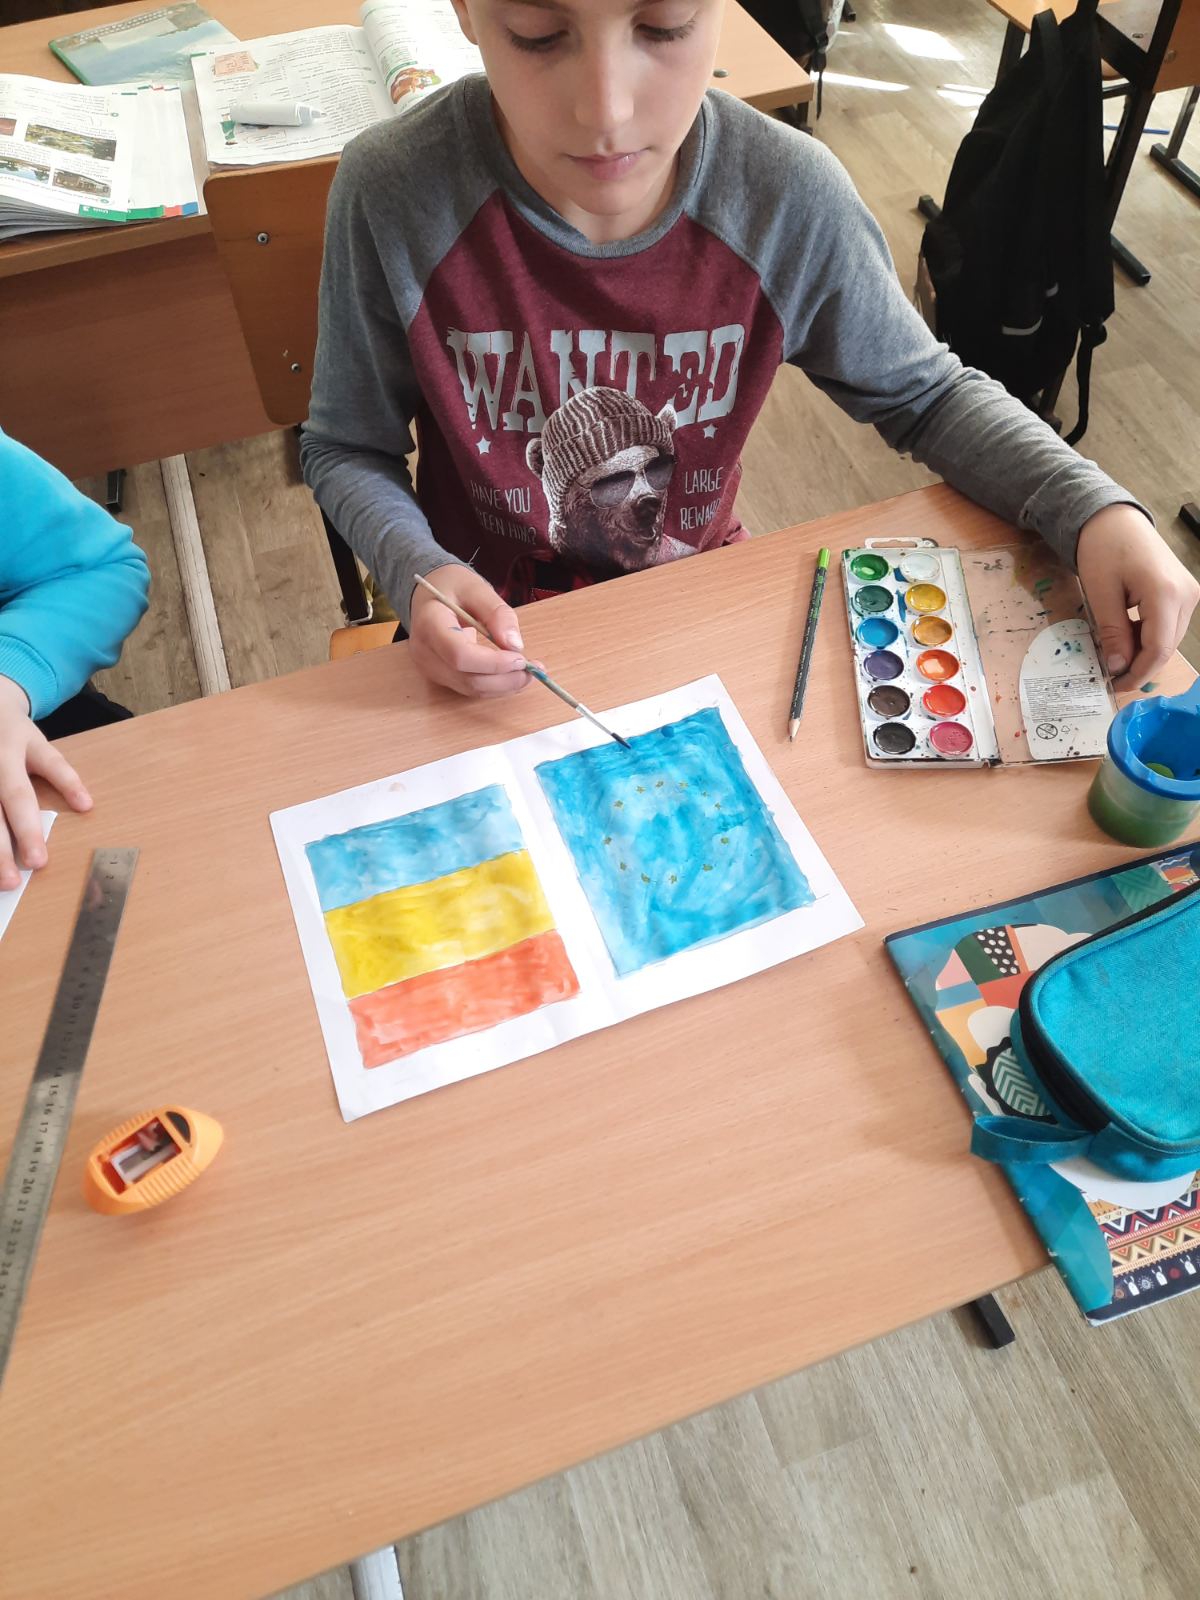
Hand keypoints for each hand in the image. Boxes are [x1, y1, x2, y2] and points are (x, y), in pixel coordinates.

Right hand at [0, 675, 91, 889]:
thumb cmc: (12, 736)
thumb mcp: (35, 742)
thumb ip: (57, 772)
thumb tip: (85, 806)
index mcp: (24, 742)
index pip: (51, 763)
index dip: (68, 783)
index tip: (86, 806)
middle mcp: (0, 755)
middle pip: (14, 795)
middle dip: (25, 831)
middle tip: (38, 864)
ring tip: (6, 880)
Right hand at [409, 564, 531, 697]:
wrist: (428, 594)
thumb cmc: (451, 587)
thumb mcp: (476, 587)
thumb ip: (497, 613)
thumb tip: (515, 645)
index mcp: (429, 624)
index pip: (460, 654)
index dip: (493, 662)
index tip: (520, 658)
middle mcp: (425, 652)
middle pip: (467, 678)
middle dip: (504, 678)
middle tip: (534, 669)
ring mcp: (430, 667)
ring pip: (470, 688)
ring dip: (504, 685)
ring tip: (529, 672)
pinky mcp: (440, 676)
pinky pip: (470, 688)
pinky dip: (495, 685)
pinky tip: (513, 675)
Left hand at [1076, 505, 1199, 692]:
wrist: (1113, 518)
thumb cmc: (1102, 548)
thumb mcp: (1100, 593)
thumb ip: (1112, 632)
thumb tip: (1117, 667)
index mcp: (1166, 593)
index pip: (1159, 649)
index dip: (1138, 673)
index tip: (1113, 685)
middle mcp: (1186, 595)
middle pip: (1167, 646)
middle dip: (1139, 666)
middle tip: (1108, 675)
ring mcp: (1188, 593)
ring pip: (1168, 639)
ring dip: (1142, 652)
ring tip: (1112, 654)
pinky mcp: (1182, 592)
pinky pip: (1168, 625)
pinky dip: (1147, 637)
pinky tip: (1124, 637)